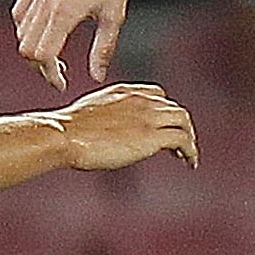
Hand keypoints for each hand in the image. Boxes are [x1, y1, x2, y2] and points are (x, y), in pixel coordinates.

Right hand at [14, 0, 133, 89]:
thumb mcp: (114, 17)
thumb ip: (102, 50)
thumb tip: (97, 76)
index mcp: (65, 13)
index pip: (42, 55)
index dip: (50, 75)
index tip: (62, 83)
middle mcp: (46, 2)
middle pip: (26, 48)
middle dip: (41, 66)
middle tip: (60, 72)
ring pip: (21, 32)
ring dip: (33, 48)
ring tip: (54, 52)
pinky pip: (19, 13)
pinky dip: (26, 28)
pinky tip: (44, 32)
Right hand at [46, 82, 198, 170]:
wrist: (64, 135)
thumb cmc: (67, 131)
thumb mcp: (89, 114)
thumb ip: (105, 117)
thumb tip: (103, 133)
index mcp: (124, 92)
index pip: (157, 94)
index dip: (164, 111)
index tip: (164, 127)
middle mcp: (140, 100)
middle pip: (173, 107)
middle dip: (180, 126)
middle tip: (180, 145)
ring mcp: (147, 116)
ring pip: (183, 120)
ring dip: (189, 138)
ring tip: (188, 156)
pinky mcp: (151, 136)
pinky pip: (183, 139)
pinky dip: (190, 151)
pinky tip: (189, 162)